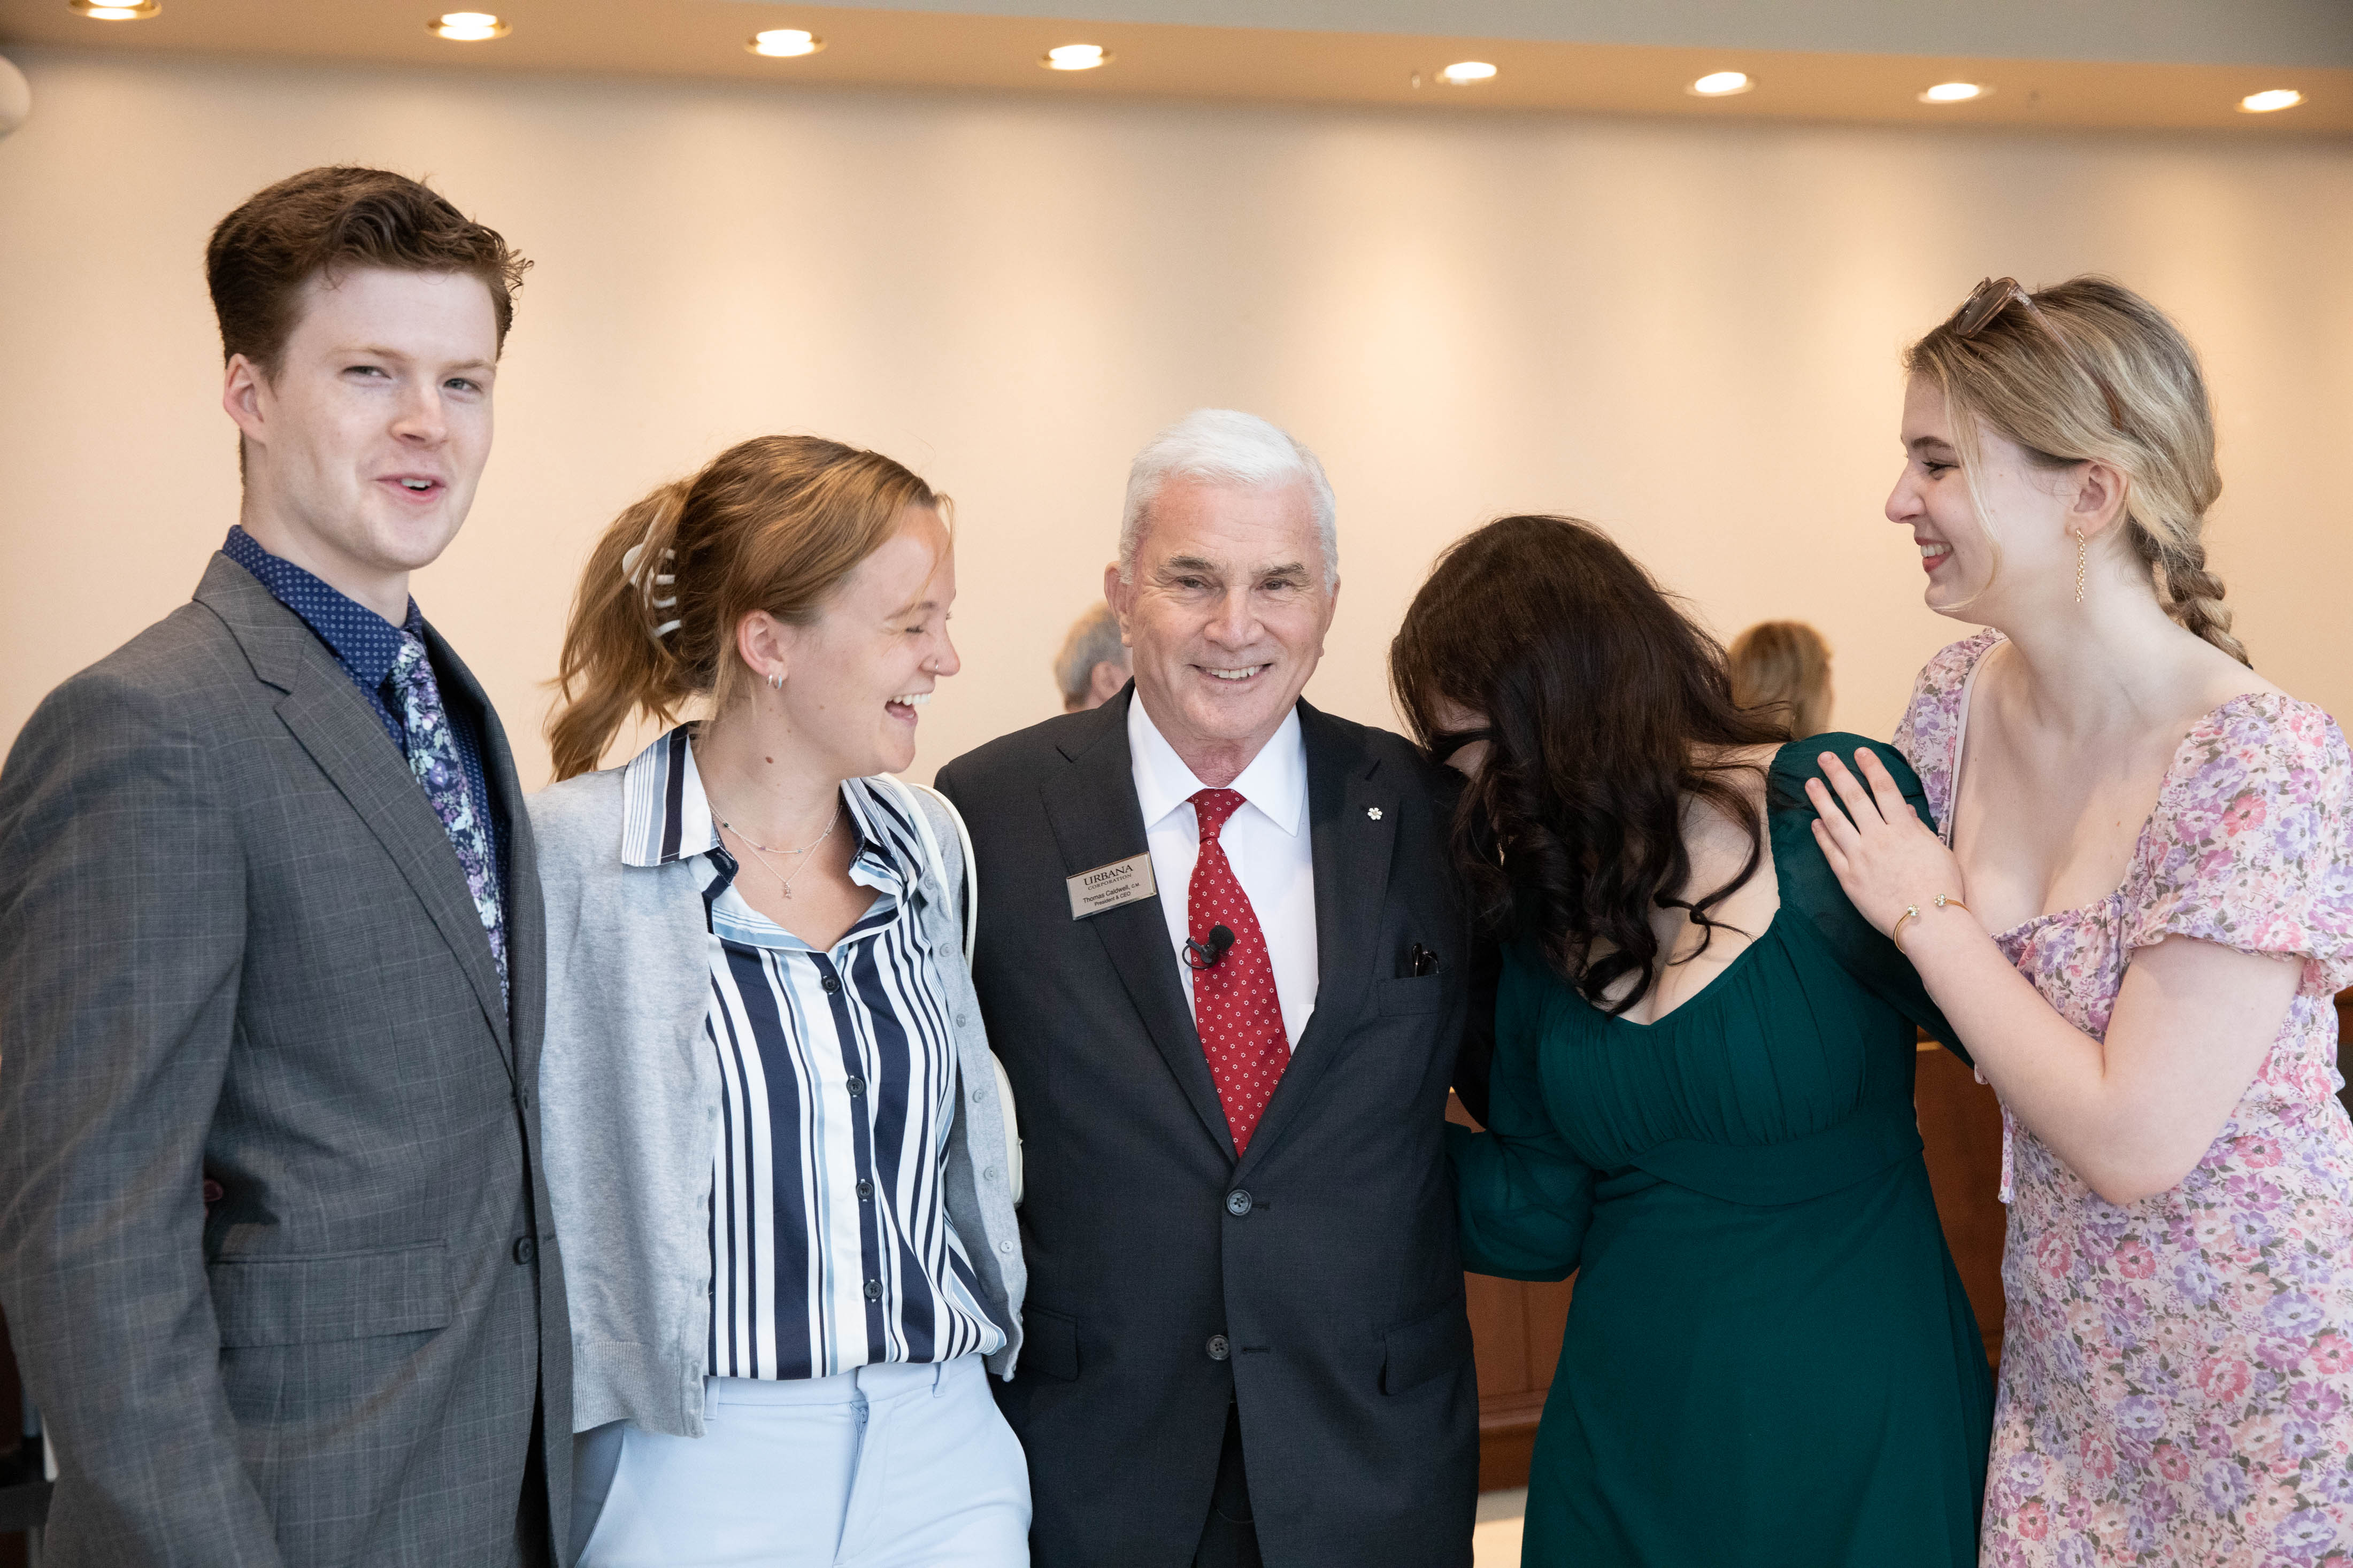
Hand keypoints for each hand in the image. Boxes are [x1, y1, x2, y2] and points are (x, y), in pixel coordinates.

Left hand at [1804, 749, 1966, 941]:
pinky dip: (1821, 835)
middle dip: (1838, 774)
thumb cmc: (1942, 887)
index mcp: (1904, 829)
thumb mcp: (1938, 851)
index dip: (1871, 767)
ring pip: (1836, 821)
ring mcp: (1860, 857)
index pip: (1884, 789)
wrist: (1928, 922)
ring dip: (1821, 800)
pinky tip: (1814, 823)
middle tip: (1824, 757)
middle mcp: (1879, 838)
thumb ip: (1918, 829)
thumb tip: (1904, 809)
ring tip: (1810, 783)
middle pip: (1854, 799)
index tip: (1860, 751)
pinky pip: (1830, 852)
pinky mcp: (1848, 878)